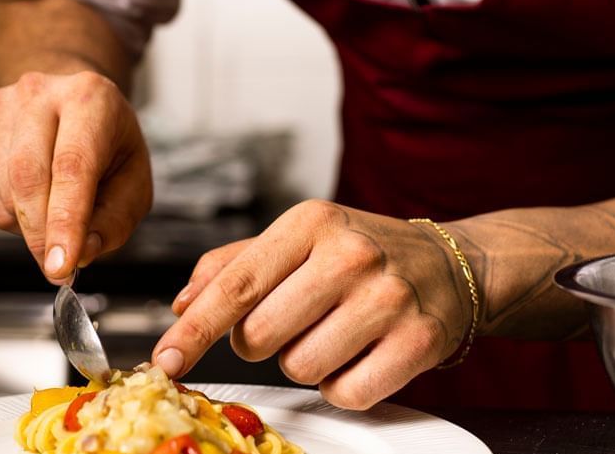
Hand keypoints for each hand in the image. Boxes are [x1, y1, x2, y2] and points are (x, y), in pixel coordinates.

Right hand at [0, 71, 152, 282]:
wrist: (74, 105)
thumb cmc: (108, 142)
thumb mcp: (134, 180)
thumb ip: (115, 220)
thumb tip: (83, 253)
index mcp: (90, 99)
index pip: (73, 166)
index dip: (65, 221)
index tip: (62, 264)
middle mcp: (40, 95)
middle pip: (28, 177)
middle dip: (42, 233)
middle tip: (59, 265)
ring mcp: (0, 110)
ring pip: (4, 192)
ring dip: (31, 224)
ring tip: (59, 208)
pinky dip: (12, 215)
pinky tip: (36, 197)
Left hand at [152, 200, 470, 408]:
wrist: (447, 264)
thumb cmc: (362, 251)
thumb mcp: (299, 237)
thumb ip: (234, 264)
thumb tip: (183, 303)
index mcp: (312, 222)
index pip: (237, 284)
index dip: (195, 329)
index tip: (167, 358)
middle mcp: (350, 255)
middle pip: (260, 336)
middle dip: (261, 342)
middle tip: (293, 321)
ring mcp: (387, 298)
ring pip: (300, 367)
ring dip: (305, 361)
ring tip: (333, 331)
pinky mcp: (416, 341)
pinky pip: (346, 393)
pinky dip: (342, 384)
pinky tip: (360, 352)